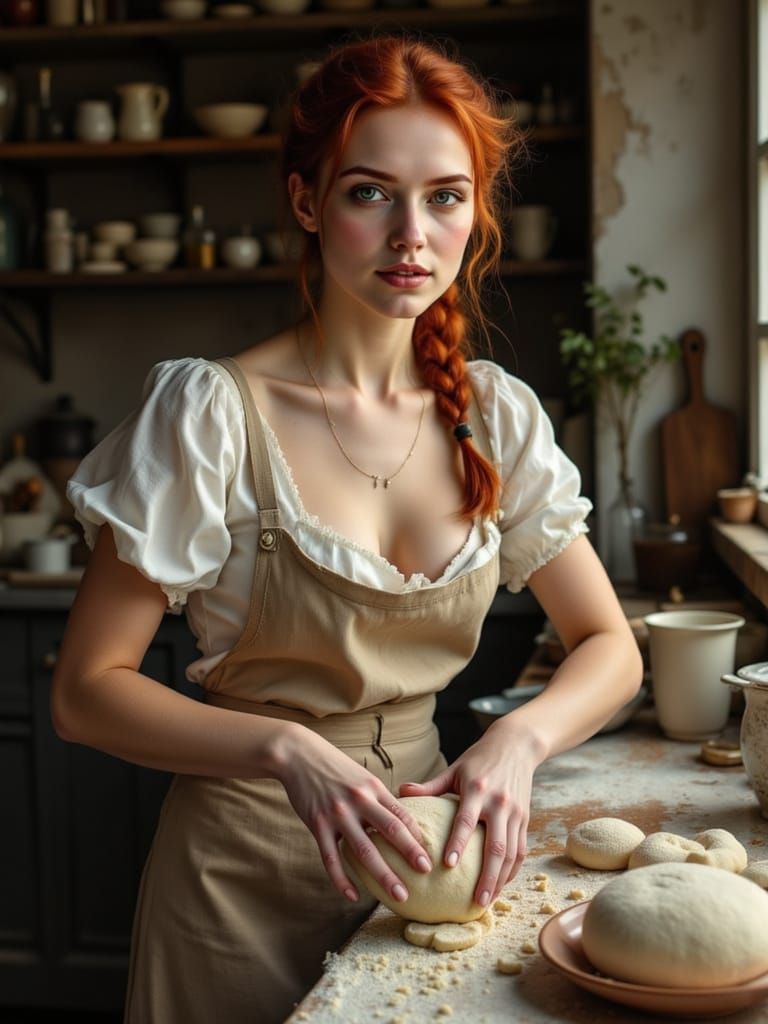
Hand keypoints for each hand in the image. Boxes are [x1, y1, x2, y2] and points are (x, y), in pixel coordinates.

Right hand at [278, 726, 432, 903]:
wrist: (299, 755)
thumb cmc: (334, 767)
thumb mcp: (362, 776)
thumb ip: (378, 798)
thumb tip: (399, 820)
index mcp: (373, 788)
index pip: (401, 814)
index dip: (417, 835)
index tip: (430, 854)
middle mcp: (358, 800)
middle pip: (390, 831)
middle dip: (410, 853)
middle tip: (426, 872)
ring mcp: (337, 814)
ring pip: (363, 851)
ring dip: (384, 875)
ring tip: (401, 896)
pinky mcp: (317, 825)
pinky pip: (331, 858)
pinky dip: (342, 880)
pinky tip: (353, 896)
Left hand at [399, 718, 538, 906]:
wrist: (516, 746)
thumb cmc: (478, 759)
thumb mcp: (454, 768)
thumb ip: (430, 785)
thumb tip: (400, 791)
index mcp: (477, 789)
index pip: (466, 820)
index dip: (458, 842)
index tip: (448, 865)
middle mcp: (499, 803)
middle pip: (495, 845)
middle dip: (487, 876)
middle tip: (476, 901)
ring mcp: (515, 813)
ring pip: (511, 853)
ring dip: (501, 880)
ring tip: (487, 902)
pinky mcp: (524, 819)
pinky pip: (520, 850)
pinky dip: (512, 870)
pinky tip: (501, 885)